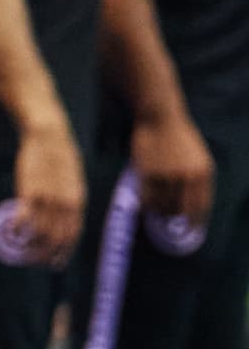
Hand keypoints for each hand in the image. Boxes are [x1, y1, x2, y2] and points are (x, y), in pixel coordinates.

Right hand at [11, 118, 85, 268]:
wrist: (49, 136)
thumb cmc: (61, 155)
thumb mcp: (73, 179)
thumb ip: (70, 198)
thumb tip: (64, 215)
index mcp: (77, 201)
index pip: (72, 235)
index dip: (64, 252)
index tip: (56, 262)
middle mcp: (64, 205)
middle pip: (56, 239)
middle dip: (46, 255)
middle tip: (35, 260)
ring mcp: (47, 199)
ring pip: (39, 233)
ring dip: (30, 246)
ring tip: (21, 248)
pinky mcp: (30, 192)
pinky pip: (23, 219)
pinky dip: (16, 230)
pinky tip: (10, 232)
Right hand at [131, 109, 214, 223]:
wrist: (160, 117)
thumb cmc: (178, 137)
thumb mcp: (197, 157)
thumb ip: (195, 180)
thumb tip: (189, 208)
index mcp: (203, 173)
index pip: (200, 207)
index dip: (194, 223)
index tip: (188, 232)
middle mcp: (187, 176)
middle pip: (180, 210)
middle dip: (172, 216)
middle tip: (166, 217)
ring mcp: (167, 175)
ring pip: (162, 205)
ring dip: (157, 208)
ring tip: (154, 202)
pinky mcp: (148, 173)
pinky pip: (147, 198)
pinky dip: (146, 204)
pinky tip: (145, 200)